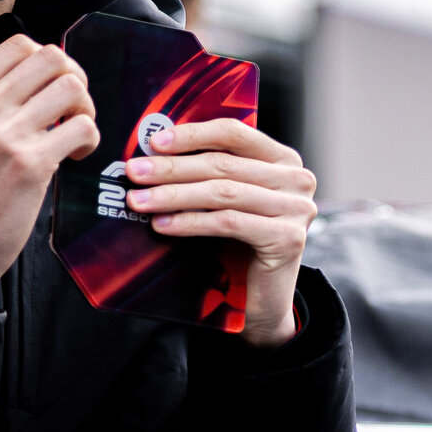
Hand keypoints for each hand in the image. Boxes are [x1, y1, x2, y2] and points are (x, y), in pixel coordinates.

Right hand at [0, 33, 98, 293]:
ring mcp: (4, 134)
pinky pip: (83, 127)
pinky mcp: (30, 163)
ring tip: (74, 134)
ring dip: (86, 108)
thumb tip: (45, 71)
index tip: (52, 89)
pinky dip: (90, 140)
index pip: (19, 43)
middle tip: (73, 108)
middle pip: (51, 57)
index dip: (49, 61)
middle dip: (74, 77)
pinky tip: (74, 156)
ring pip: (71, 86)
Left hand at [124, 121, 316, 347]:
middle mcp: (296, 179)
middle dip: (172, 168)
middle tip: (135, 172)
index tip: (154, 142)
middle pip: (223, 164)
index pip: (233, 133)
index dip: (191, 135)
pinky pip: (228, 222)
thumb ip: (207, 172)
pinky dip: (190, 222)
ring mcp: (296, 208)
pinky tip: (163, 225)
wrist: (262, 298)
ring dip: (174, 195)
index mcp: (282, 158)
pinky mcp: (288, 238)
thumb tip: (153, 153)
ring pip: (222, 192)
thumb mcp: (227, 198)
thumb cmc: (239, 243)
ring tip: (140, 201)